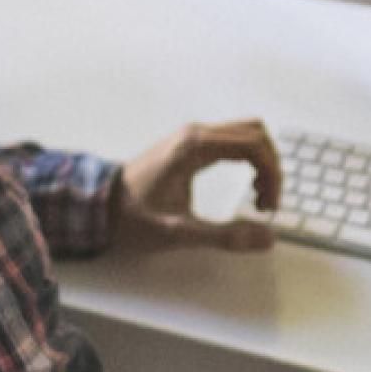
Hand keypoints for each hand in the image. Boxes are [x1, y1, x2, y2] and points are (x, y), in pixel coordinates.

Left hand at [113, 119, 282, 253]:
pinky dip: (249, 159)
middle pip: (256, 133)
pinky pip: (234, 140)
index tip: (270, 206)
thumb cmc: (133, 218)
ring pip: (248, 133)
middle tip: (266, 203)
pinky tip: (245, 187)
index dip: (272, 174)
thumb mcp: (179, 233)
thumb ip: (225, 236)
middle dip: (271, 166)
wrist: (97, 206)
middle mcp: (196, 133)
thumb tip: (267, 239)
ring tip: (258, 198)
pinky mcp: (191, 143)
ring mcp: (193, 135)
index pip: (254, 144)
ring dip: (263, 162)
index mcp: (194, 147)